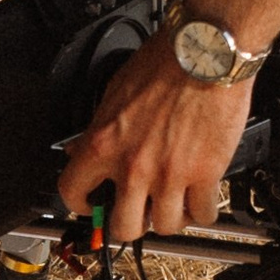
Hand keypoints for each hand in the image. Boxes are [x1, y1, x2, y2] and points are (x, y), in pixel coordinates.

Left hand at [53, 34, 250, 241]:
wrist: (205, 52)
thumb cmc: (164, 63)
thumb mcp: (113, 94)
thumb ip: (98, 131)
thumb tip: (82, 150)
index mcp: (103, 145)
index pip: (73, 193)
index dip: (80, 205)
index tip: (90, 205)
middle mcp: (134, 167)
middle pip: (124, 227)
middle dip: (130, 224)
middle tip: (137, 213)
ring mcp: (170, 175)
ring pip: (165, 226)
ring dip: (169, 218)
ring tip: (173, 204)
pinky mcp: (206, 174)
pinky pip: (202, 214)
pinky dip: (201, 211)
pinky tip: (199, 199)